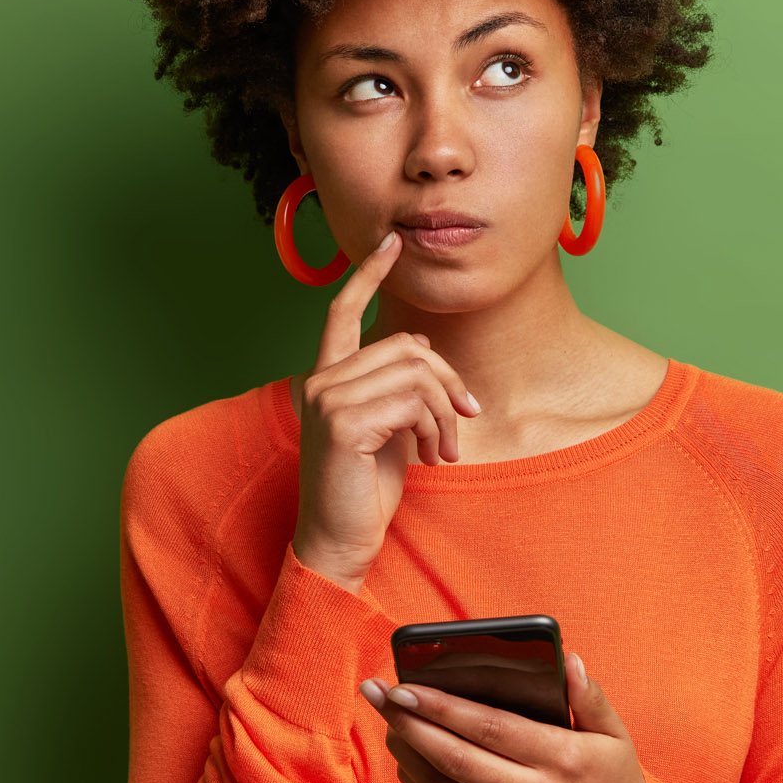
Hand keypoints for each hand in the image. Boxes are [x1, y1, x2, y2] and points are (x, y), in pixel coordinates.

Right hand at [293, 229, 481, 591]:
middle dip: (448, 382)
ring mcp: (326, 398)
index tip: (391, 243)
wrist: (342, 539)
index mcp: (328, 378)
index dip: (367, 275)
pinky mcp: (343, 421)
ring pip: (416, 373)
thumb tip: (427, 353)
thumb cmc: (365, 488)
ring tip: (444, 449)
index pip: (342, 311)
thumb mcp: (389, 428)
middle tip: (462, 423)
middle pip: (407, 347)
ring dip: (444, 413)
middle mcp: (320, 381)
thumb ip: (399, 388)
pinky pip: (412, 402)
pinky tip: (431, 457)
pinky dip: (435, 428)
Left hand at [361, 652, 645, 782]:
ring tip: (390, 722)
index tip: (406, 686)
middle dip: (411, 725)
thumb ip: (590, 697)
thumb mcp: (614, 736)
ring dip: (408, 755)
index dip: (443, 707)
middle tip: (380, 695)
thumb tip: (568, 660)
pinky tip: (410, 758)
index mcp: (561, 759)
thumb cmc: (612, 779)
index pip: (490, 728)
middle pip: (456, 759)